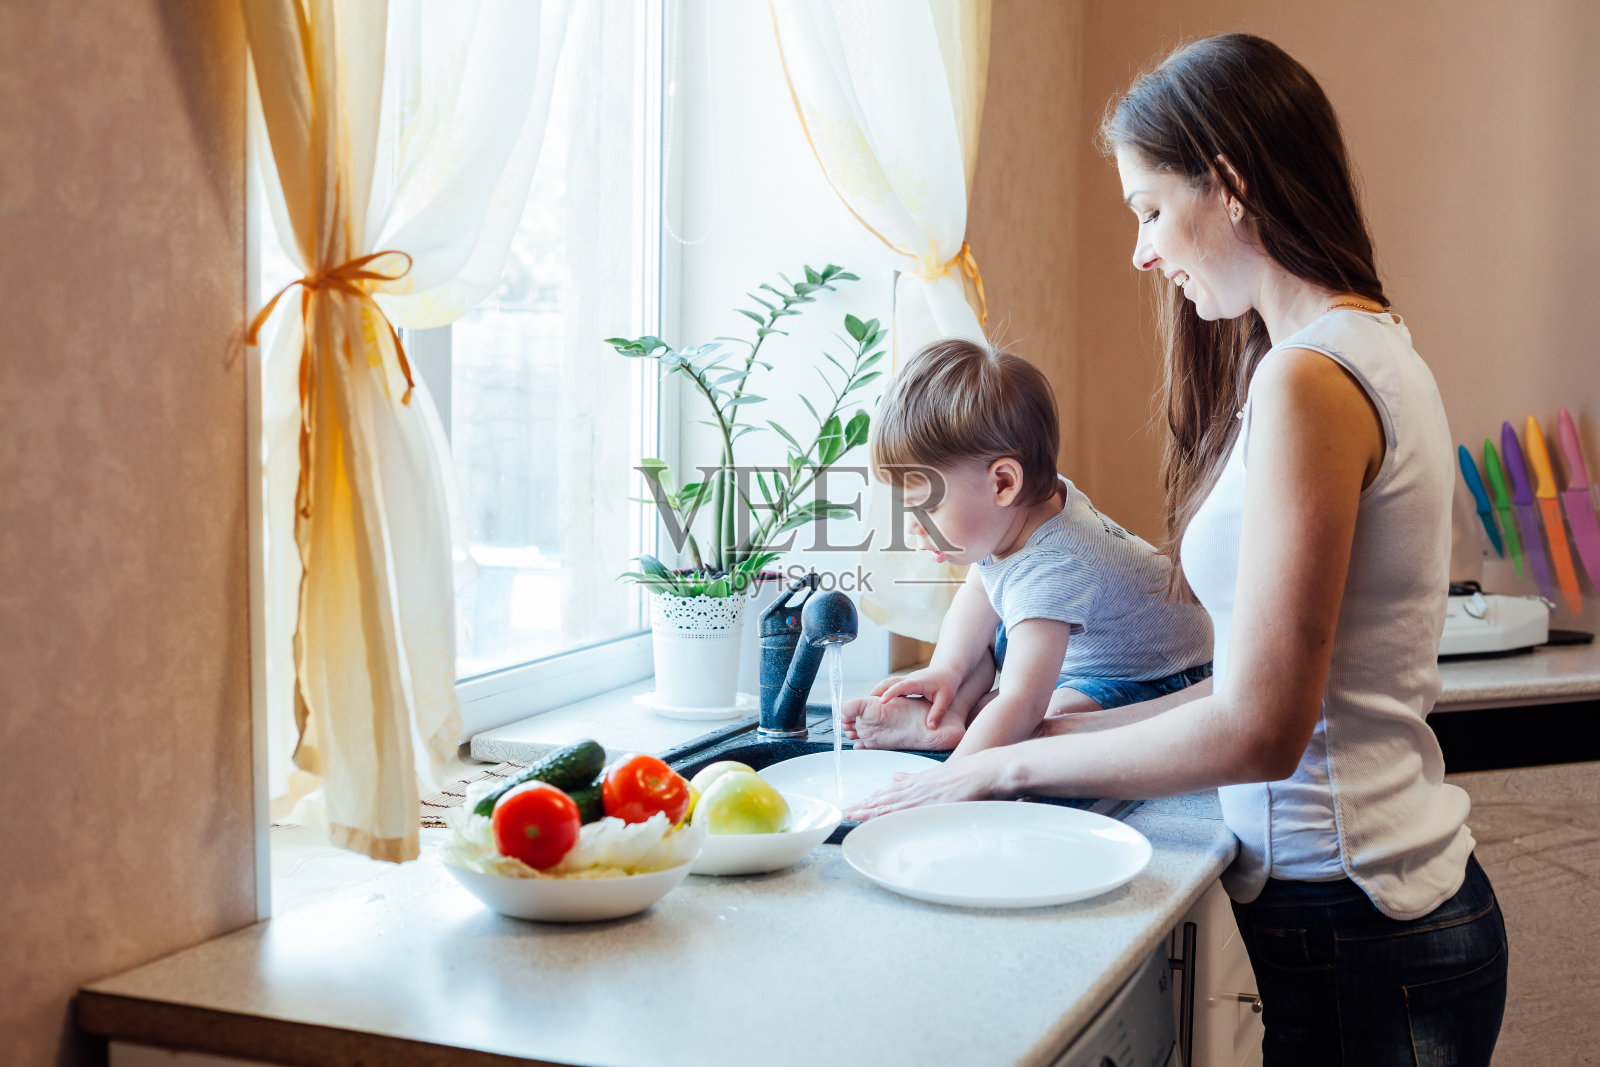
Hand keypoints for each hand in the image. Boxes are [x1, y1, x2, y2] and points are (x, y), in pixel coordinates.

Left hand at [844, 748, 1007, 819]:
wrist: (986, 770)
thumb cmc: (969, 774)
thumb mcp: (938, 775)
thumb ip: (916, 778)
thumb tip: (896, 777)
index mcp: (917, 782)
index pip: (889, 793)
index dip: (871, 800)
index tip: (857, 805)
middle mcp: (915, 787)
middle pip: (883, 798)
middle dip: (863, 806)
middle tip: (845, 811)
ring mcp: (921, 794)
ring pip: (888, 804)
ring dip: (868, 810)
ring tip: (850, 814)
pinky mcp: (929, 803)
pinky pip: (903, 811)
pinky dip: (886, 815)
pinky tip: (874, 818)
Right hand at [874, 666, 962, 729]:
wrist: (947, 670)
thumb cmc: (948, 684)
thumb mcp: (946, 698)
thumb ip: (938, 712)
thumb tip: (930, 727)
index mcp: (917, 682)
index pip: (901, 686)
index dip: (890, 694)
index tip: (880, 702)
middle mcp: (908, 679)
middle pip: (887, 682)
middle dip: (875, 693)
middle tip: (864, 707)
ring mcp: (905, 680)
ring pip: (886, 683)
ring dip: (876, 693)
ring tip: (866, 708)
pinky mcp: (904, 683)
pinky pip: (889, 687)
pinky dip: (881, 694)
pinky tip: (877, 706)